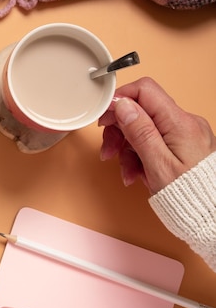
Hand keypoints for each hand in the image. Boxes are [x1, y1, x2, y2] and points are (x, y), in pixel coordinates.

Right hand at [98, 77, 215, 193]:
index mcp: (179, 123)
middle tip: (108, 149)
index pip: (144, 91)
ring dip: (127, 148)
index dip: (120, 100)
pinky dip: (139, 156)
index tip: (104, 116)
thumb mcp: (157, 165)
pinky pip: (153, 141)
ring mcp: (184, 134)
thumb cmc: (189, 196)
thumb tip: (123, 104)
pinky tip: (137, 173)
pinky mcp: (182, 145)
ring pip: (143, 129)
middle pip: (140, 111)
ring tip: (125, 171)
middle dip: (119, 130)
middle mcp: (184, 123)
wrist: (211, 216)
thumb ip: (139, 131)